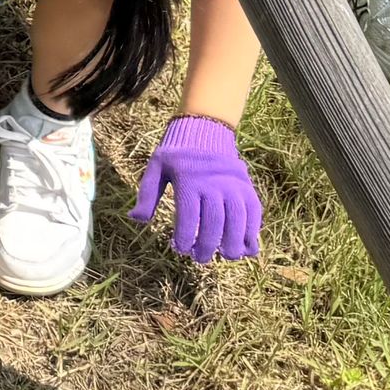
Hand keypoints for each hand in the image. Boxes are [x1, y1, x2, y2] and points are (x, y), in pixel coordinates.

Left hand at [130, 115, 262, 263]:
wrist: (205, 131)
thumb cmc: (177, 154)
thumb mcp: (156, 168)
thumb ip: (147, 194)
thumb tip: (135, 219)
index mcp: (189, 181)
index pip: (189, 216)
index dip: (186, 237)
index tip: (181, 249)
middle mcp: (213, 184)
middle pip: (214, 221)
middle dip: (209, 245)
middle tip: (201, 259)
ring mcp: (233, 186)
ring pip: (238, 218)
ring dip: (235, 241)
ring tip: (227, 256)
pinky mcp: (246, 187)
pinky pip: (254, 211)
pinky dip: (253, 230)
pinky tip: (248, 247)